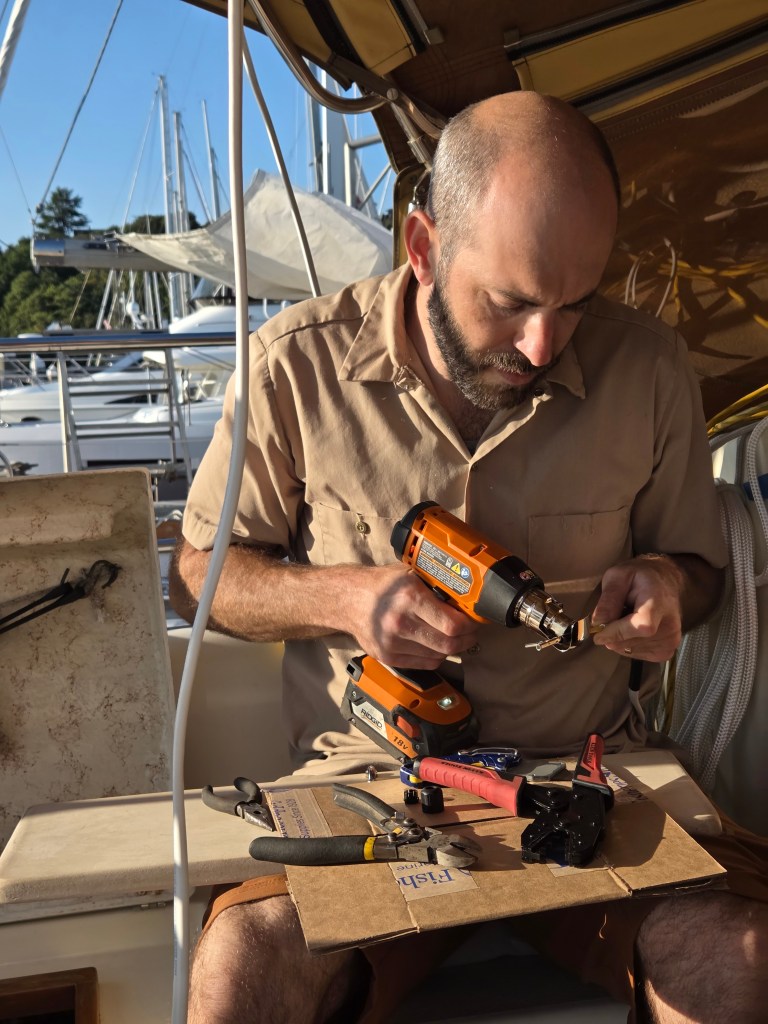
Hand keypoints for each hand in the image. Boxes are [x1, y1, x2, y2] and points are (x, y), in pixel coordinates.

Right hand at [342, 564, 478, 668]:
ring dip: (452, 649)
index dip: (469, 626)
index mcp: (410, 598)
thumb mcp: (410, 574)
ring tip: (455, 638)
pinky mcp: (389, 657)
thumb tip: (465, 597)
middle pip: (448, 644)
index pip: (452, 625)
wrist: (348, 600)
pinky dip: (436, 656)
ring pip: (438, 656)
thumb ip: (435, 586)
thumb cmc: (381, 584)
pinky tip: (437, 645)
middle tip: (470, 633)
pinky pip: (424, 664)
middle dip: (466, 640)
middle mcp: (401, 623)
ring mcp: (393, 643)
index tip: (473, 621)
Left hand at [590, 554, 684, 661]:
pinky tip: (631, 630)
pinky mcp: (667, 651)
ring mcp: (670, 640)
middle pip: (632, 641)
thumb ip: (608, 599)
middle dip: (612, 634)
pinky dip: (627, 645)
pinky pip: (637, 654)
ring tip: (625, 619)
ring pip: (631, 649)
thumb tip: (598, 623)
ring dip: (619, 639)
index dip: (617, 633)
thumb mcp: (618, 576)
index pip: (641, 626)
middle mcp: (670, 624)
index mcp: (658, 602)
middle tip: (611, 617)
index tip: (598, 633)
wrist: (665, 582)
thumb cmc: (640, 577)